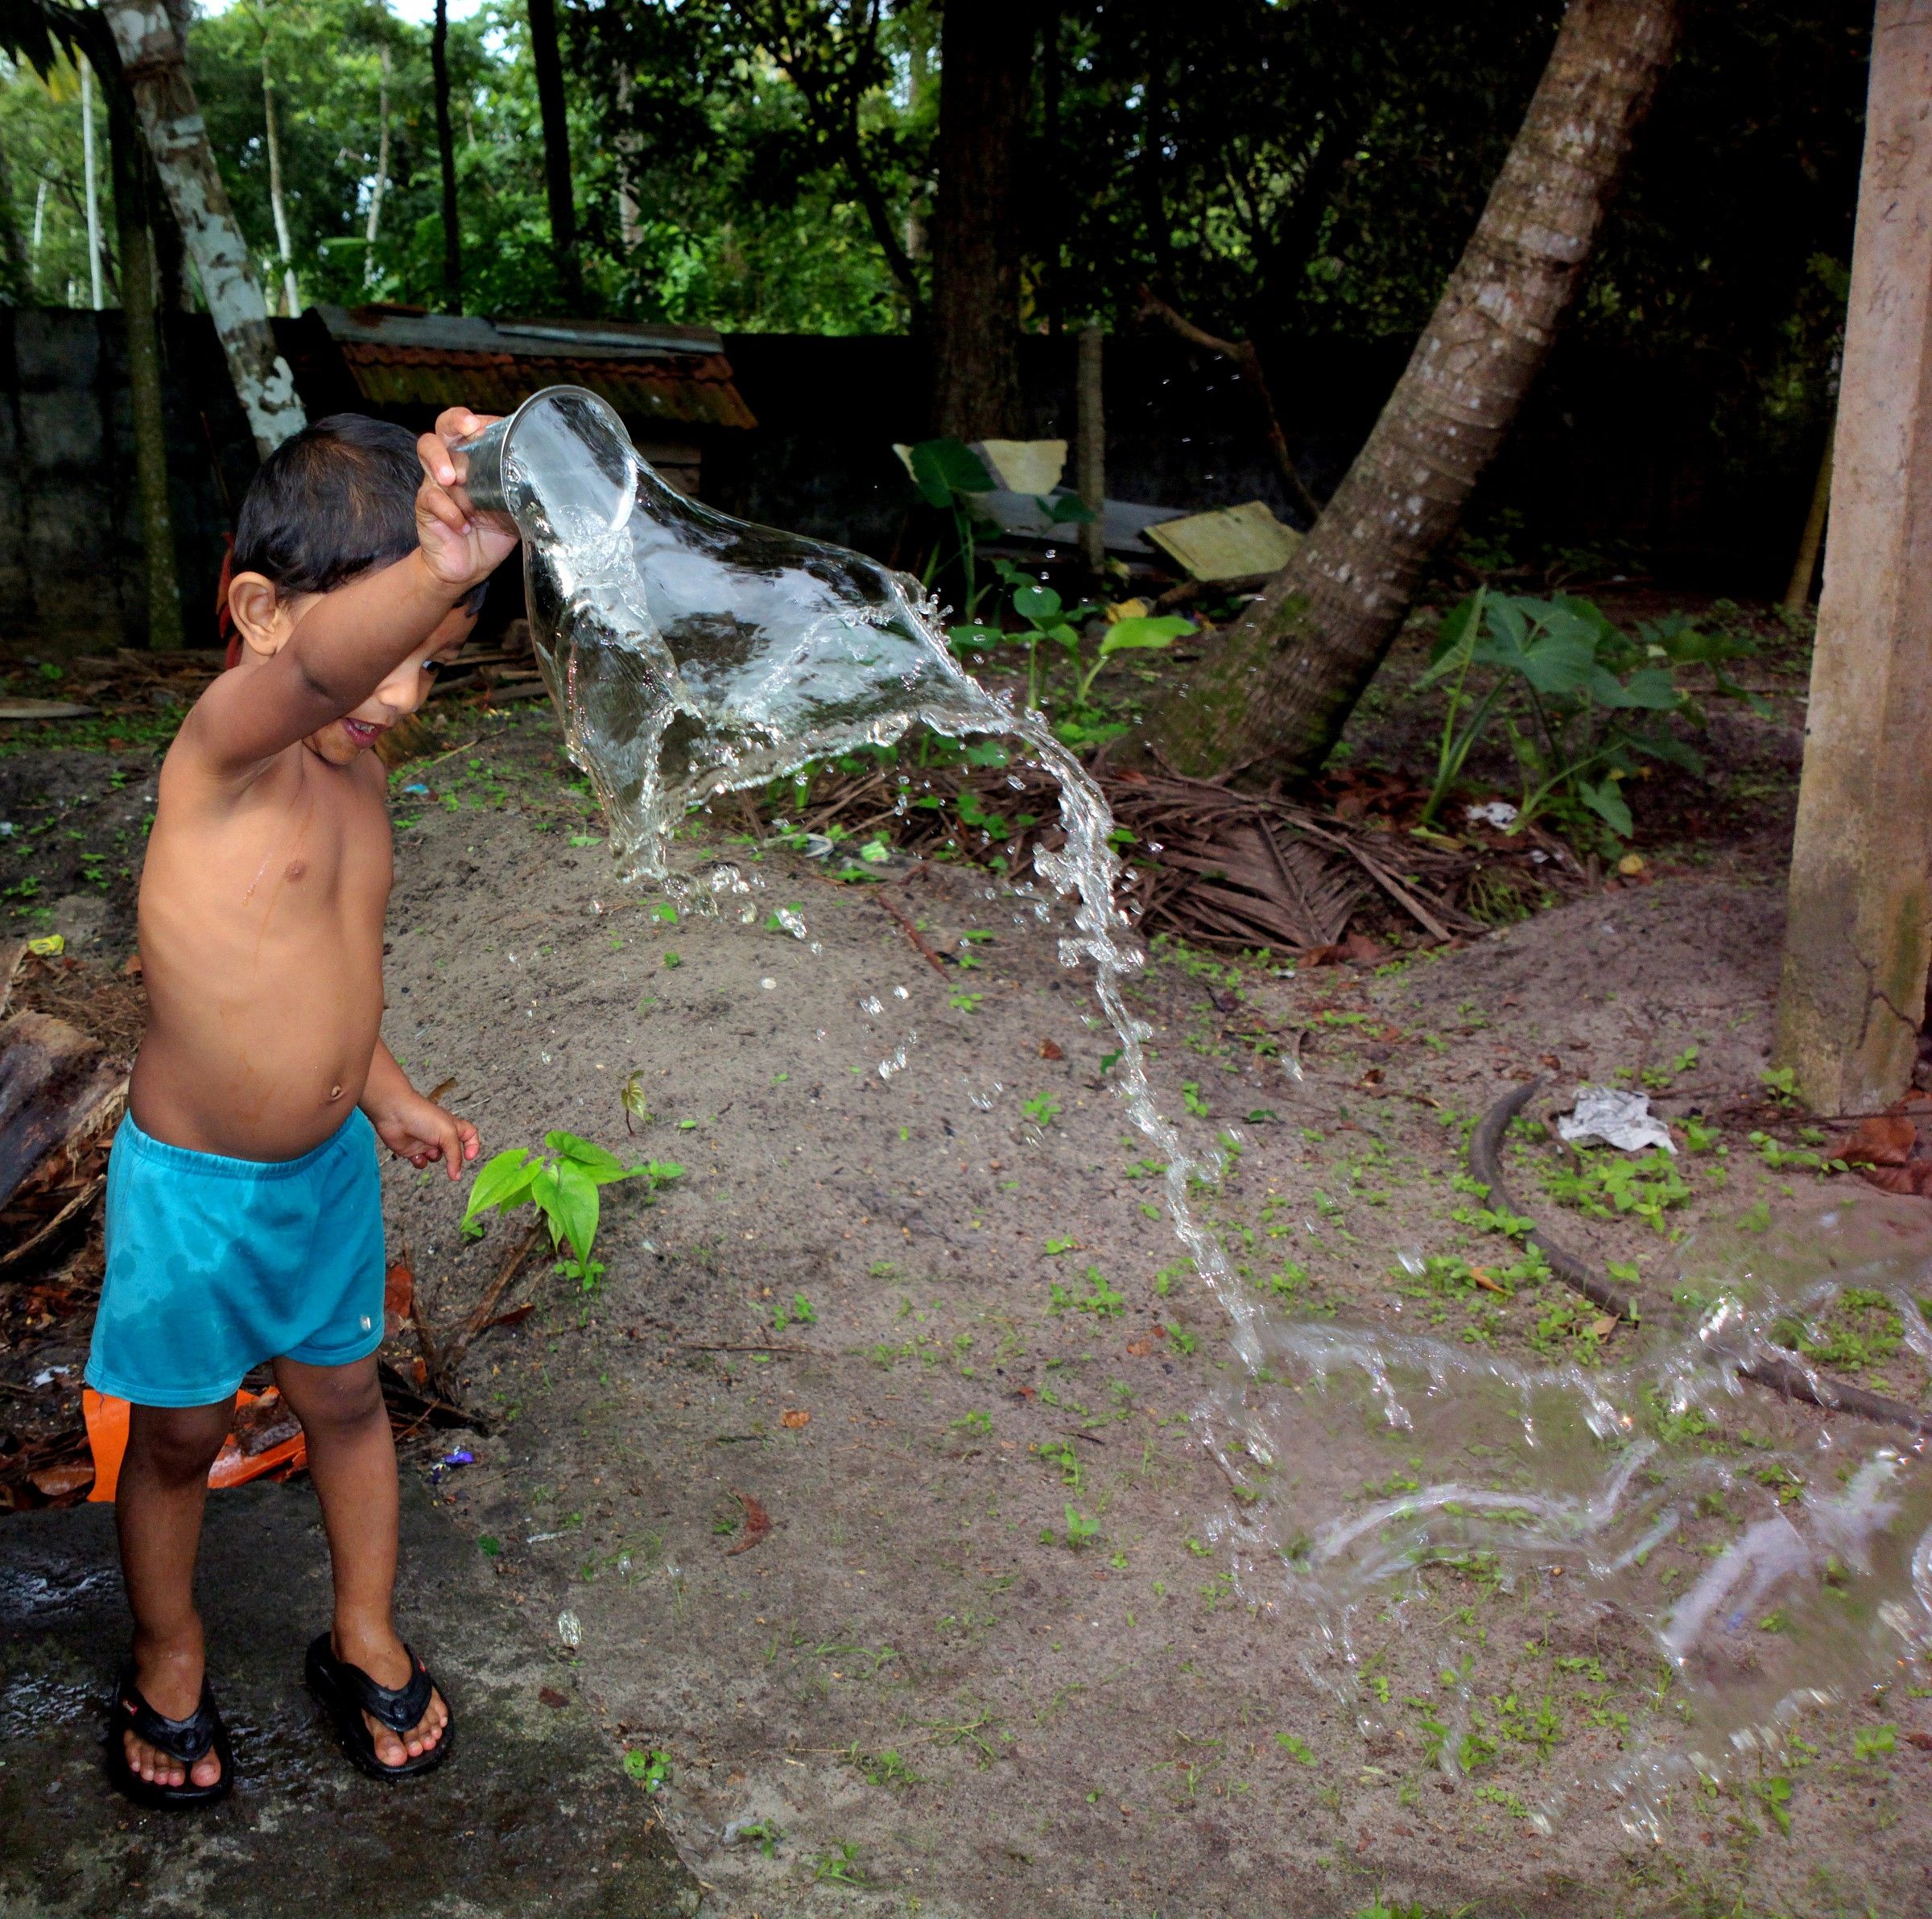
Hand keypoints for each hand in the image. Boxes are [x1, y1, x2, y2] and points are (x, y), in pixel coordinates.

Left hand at [372, 1088, 480, 1181]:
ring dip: (433, 1159)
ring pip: (436, 1159)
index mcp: (453, 1127)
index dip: (473, 1146)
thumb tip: (457, 1176)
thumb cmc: (424, 1118)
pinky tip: (415, 1155)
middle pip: (453, 1151)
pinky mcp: (413, 1150)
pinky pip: (421, 1162)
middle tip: (450, 1165)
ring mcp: (426, 1143)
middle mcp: (441, 1135)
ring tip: (428, 1152)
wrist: (395, 1114)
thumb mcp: (447, 1134)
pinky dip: (420, 1162)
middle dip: (452, 1159)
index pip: (470, 1135)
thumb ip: (455, 1156)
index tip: (469, 1157)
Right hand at [416, 406, 517, 592]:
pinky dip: (448, 511)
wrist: (468, 567)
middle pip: (443, 428)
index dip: (477, 420)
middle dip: (454, 422)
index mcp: (473, 460)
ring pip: (426, 450)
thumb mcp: (514, 509)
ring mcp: (435, 483)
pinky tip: (463, 525)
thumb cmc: (491, 532)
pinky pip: (430, 499)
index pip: (470, 427)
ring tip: (451, 479)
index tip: (489, 426)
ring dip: (439, 461)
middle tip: (468, 429)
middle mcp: (452, 464)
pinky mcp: (426, 507)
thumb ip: (524, 493)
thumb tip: (554, 484)